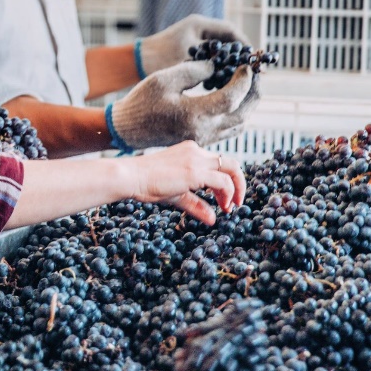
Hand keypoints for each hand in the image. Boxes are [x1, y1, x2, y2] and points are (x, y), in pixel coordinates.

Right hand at [109, 59, 257, 150]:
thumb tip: (217, 65)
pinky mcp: (203, 141)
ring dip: (249, 103)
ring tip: (248, 83)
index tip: (246, 65)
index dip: (244, 80)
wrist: (128, 129)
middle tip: (255, 72)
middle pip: (243, 113)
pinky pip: (231, 129)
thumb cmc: (142, 101)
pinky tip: (235, 98)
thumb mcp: (164, 78)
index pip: (232, 98)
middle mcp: (203, 130)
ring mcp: (204, 139)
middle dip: (254, 91)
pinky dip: (239, 113)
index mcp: (193, 114)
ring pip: (241, 123)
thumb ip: (193, 70)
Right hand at [124, 140, 245, 225]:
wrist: (131, 177)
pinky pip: (222, 181)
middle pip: (230, 163)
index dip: (226, 182)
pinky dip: (227, 193)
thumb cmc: (147, 184)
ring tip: (229, 207)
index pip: (218, 163)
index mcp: (191, 152)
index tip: (224, 201)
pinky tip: (222, 205)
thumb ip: (196, 204)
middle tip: (237, 203)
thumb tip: (212, 219)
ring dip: (235, 190)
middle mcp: (196, 151)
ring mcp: (196, 159)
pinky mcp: (195, 171)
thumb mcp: (177, 195)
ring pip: (231, 169)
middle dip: (238, 184)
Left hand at [138, 16, 248, 74]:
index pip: (230, 31)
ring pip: (219, 51)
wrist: (136, 62)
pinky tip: (220, 84)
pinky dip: (216, 70)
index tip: (254, 60)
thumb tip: (235, 70)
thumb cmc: (158, 59)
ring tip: (237, 79)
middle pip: (227, 41)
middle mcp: (198, 29)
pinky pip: (209, 59)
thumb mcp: (187, 61)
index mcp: (198, 25)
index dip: (244, 45)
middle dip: (238, 57)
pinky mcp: (189, 51)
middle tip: (250, 72)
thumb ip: (210, 64)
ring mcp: (194, 39)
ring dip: (228, 64)